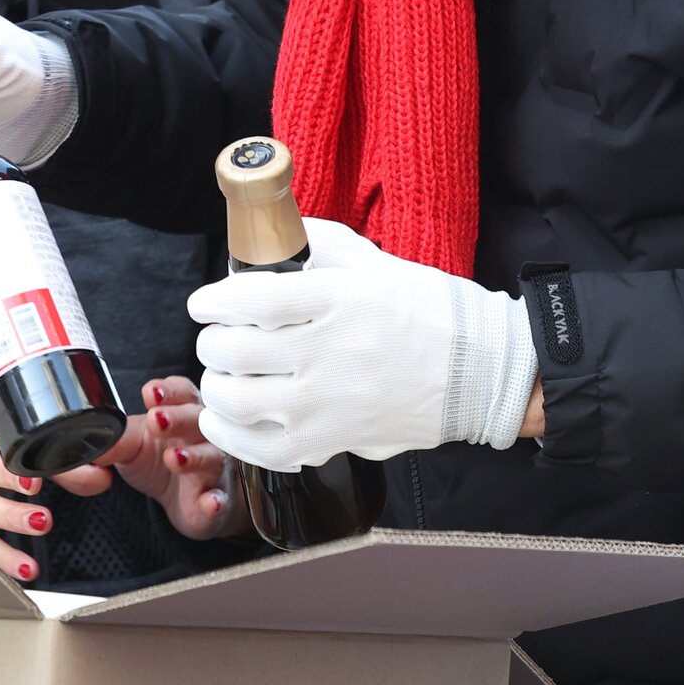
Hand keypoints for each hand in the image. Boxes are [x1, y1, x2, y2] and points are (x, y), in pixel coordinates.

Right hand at [0, 409, 110, 580]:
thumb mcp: (2, 441)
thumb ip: (53, 456)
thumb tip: (101, 475)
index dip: (14, 439)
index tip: (37, 452)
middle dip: (6, 473)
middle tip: (35, 484)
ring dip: (8, 515)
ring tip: (41, 523)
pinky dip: (0, 558)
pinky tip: (26, 570)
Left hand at [100, 376, 250, 541]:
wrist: (188, 499)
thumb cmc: (160, 460)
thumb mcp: (133, 446)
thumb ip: (112, 439)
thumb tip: (76, 439)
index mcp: (181, 412)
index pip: (181, 392)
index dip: (169, 391)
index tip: (150, 393)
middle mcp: (202, 436)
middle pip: (198, 420)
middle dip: (178, 418)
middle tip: (156, 420)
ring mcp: (212, 469)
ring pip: (211, 458)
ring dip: (195, 457)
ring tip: (173, 458)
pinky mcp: (215, 502)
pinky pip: (220, 501)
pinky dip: (216, 502)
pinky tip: (210, 502)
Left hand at [189, 217, 539, 470]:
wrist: (479, 371)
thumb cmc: (427, 312)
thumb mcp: (375, 262)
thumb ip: (318, 244)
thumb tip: (268, 235)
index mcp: (342, 300)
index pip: (254, 299)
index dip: (215, 300)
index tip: (204, 303)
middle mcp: (332, 353)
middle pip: (237, 351)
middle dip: (212, 342)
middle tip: (216, 337)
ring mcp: (331, 404)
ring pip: (239, 403)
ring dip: (216, 387)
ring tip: (222, 375)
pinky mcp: (335, 441)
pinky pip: (263, 450)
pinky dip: (232, 435)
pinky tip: (226, 419)